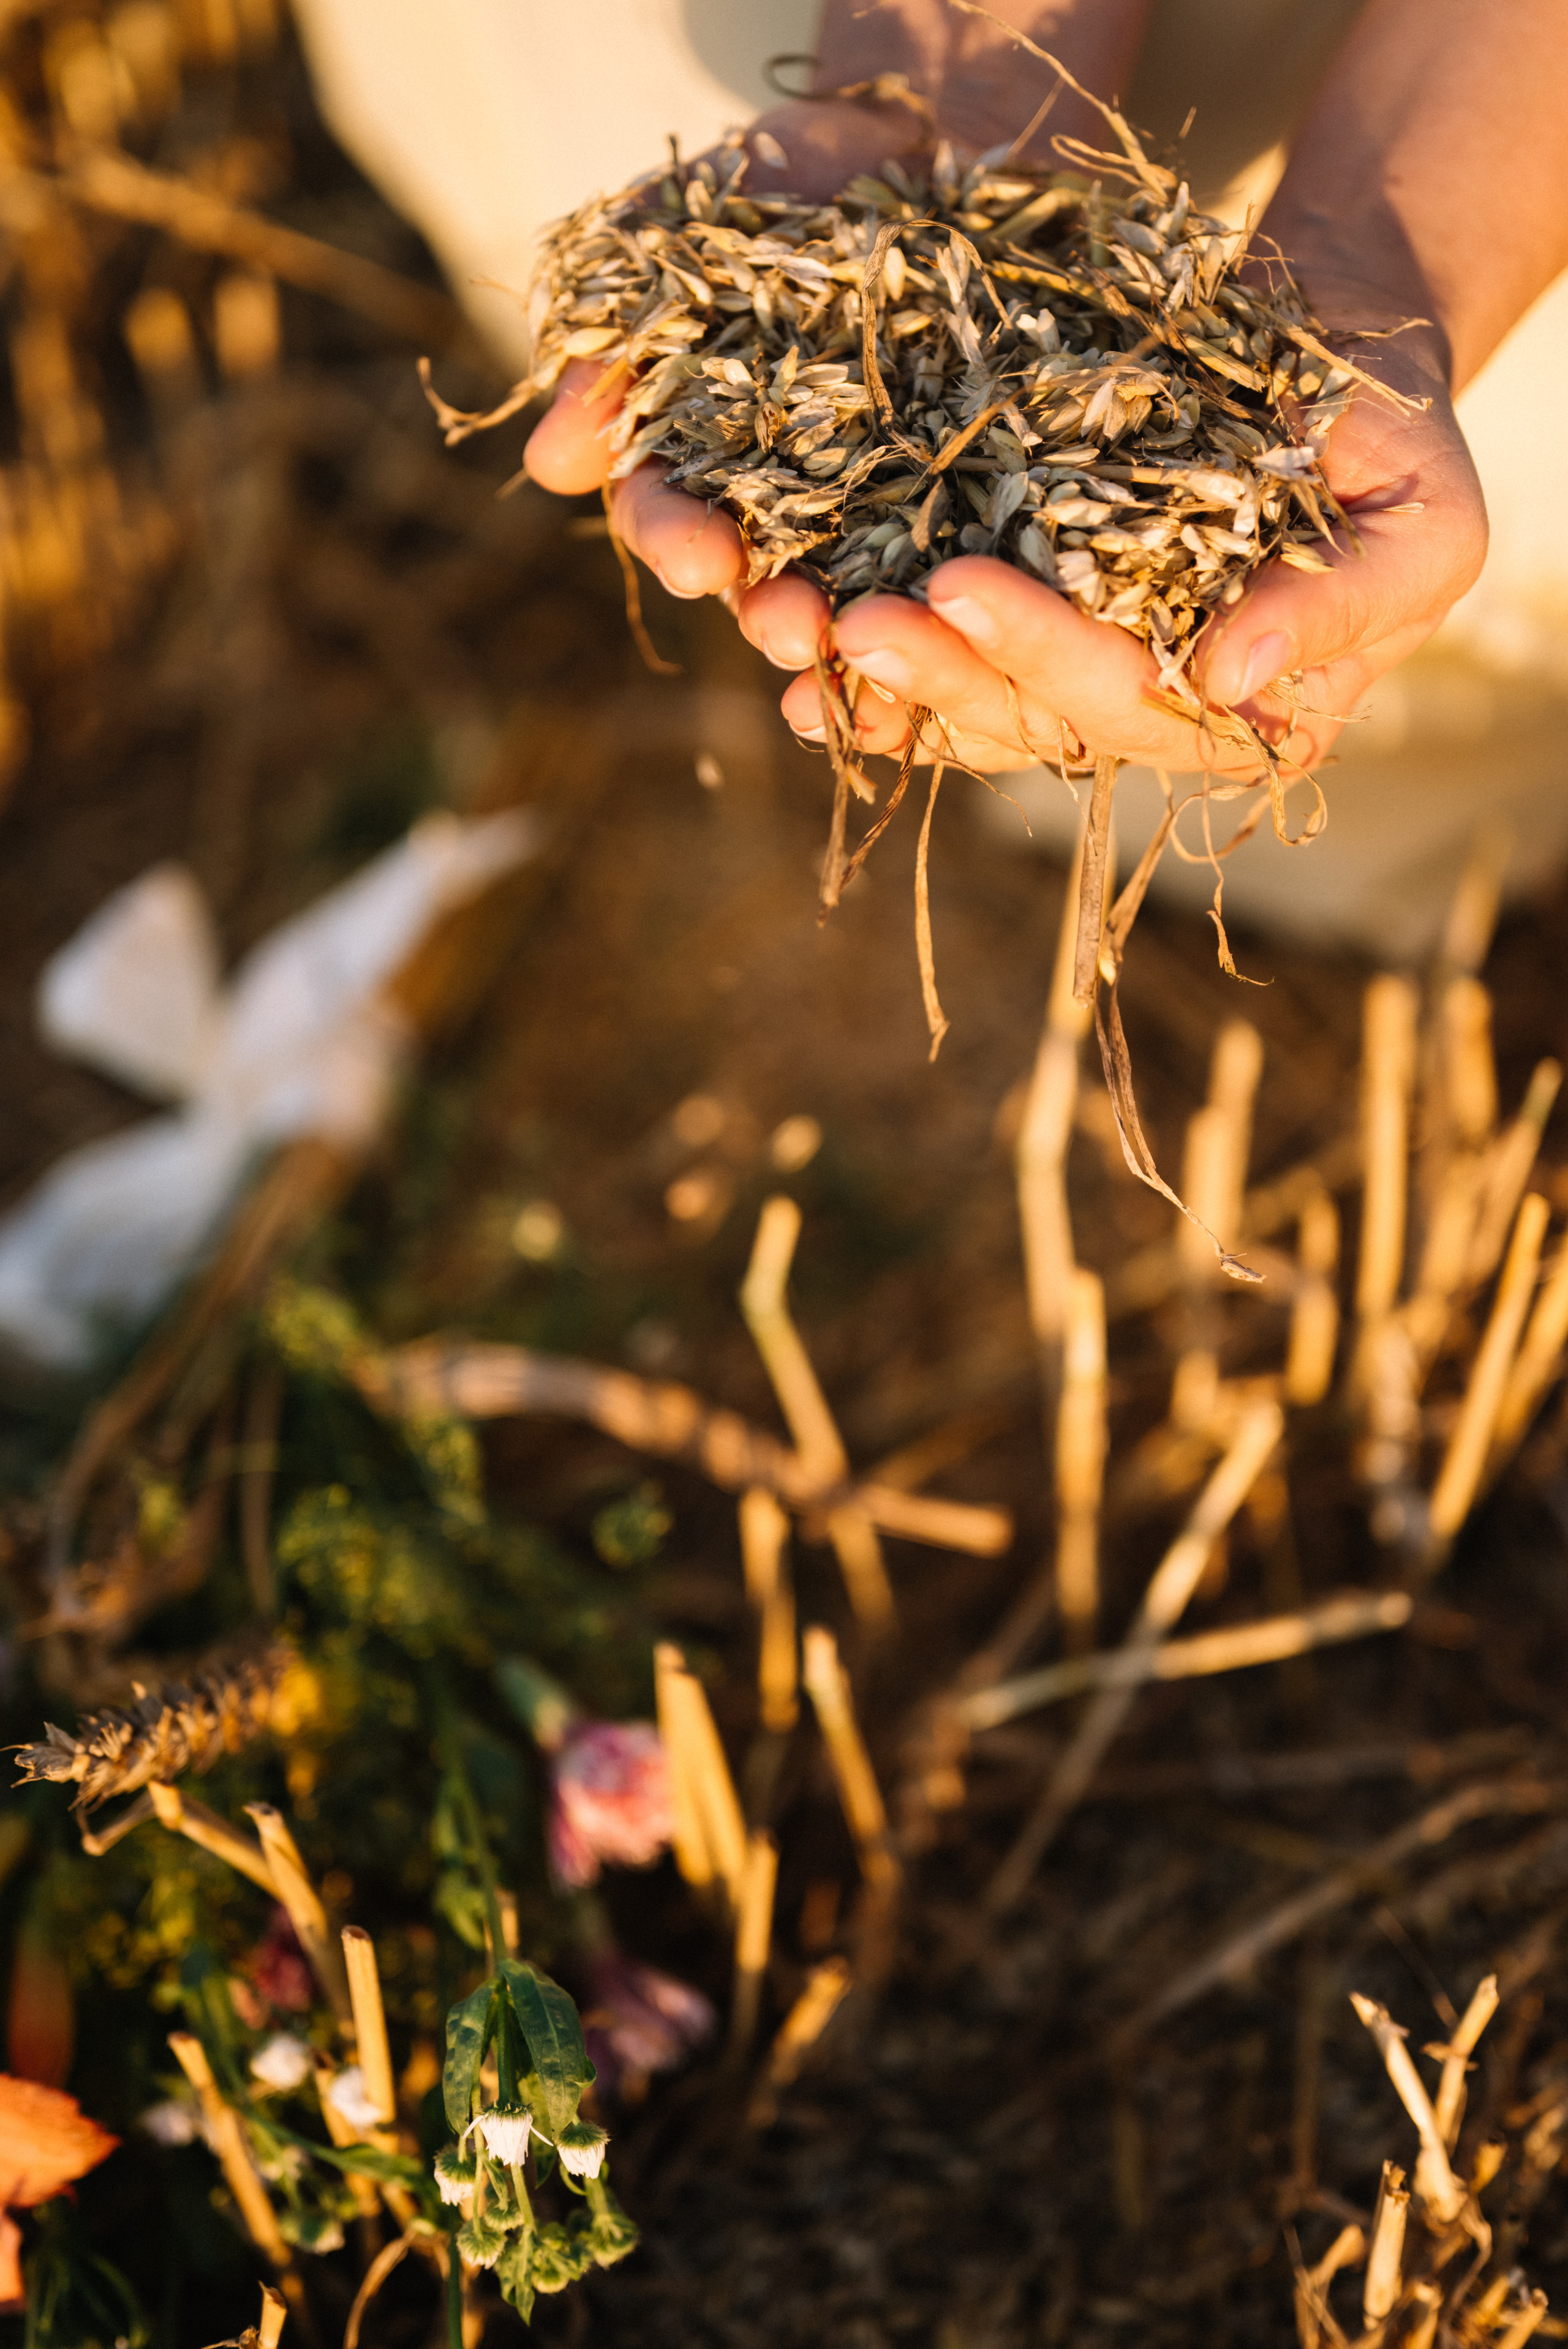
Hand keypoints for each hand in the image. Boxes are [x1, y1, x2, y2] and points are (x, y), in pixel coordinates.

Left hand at [758, 332, 1487, 779]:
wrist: (1332, 367)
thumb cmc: (1395, 447)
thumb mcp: (1422, 523)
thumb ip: (1340, 607)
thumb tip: (1227, 674)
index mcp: (1250, 722)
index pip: (1139, 707)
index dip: (1046, 656)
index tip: (960, 586)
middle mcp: (1153, 719)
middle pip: (1035, 720)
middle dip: (941, 674)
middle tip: (854, 621)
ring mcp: (1078, 679)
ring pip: (971, 704)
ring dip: (882, 682)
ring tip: (800, 638)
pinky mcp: (1023, 628)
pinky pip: (940, 667)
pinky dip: (868, 672)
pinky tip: (796, 663)